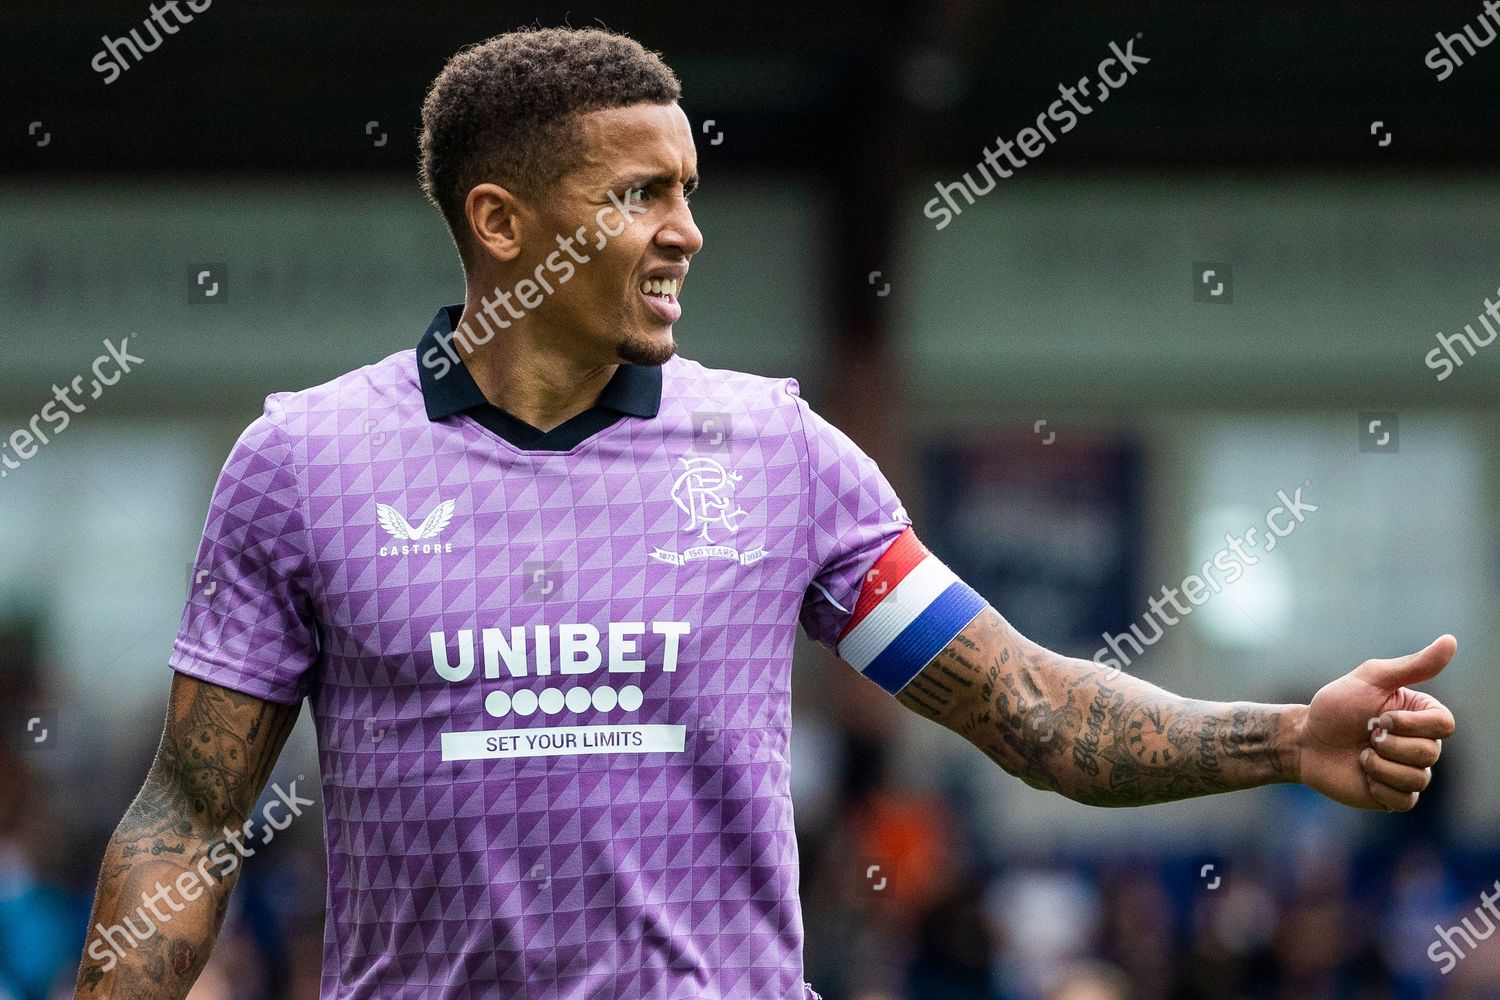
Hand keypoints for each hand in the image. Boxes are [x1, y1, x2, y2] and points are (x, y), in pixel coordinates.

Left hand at [1295, 635, 1456, 810]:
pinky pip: (1405, 800)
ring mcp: (1409, 771)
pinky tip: (1363, 775)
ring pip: (1417, 778)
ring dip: (1379, 765)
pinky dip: (1379, 786)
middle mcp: (1421, 744)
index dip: (1411, 724)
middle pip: (1430, 753)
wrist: (1304, 741)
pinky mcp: (1395, 797)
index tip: (1380, 717)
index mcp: (1420, 715)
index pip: (1444, 724)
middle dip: (1388, 744)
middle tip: (1365, 735)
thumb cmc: (1335, 707)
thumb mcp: (1370, 679)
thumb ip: (1412, 666)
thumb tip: (1451, 641)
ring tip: (1361, 755)